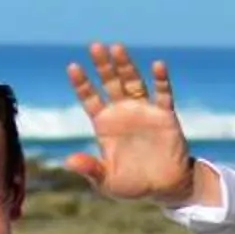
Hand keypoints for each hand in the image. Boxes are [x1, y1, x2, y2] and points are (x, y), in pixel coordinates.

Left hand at [62, 42, 197, 204]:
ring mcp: (144, 111)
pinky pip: (164, 94)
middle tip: (95, 46)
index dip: (82, 83)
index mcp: (105, 125)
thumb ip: (90, 169)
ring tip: (117, 48)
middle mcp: (123, 113)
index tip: (72, 66)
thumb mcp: (106, 181)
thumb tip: (69, 161)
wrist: (163, 187)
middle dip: (103, 65)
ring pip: (134, 82)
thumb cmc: (132, 184)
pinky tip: (157, 65)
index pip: (90, 98)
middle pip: (110, 83)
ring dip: (126, 66)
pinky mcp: (165, 116)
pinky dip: (161, 80)